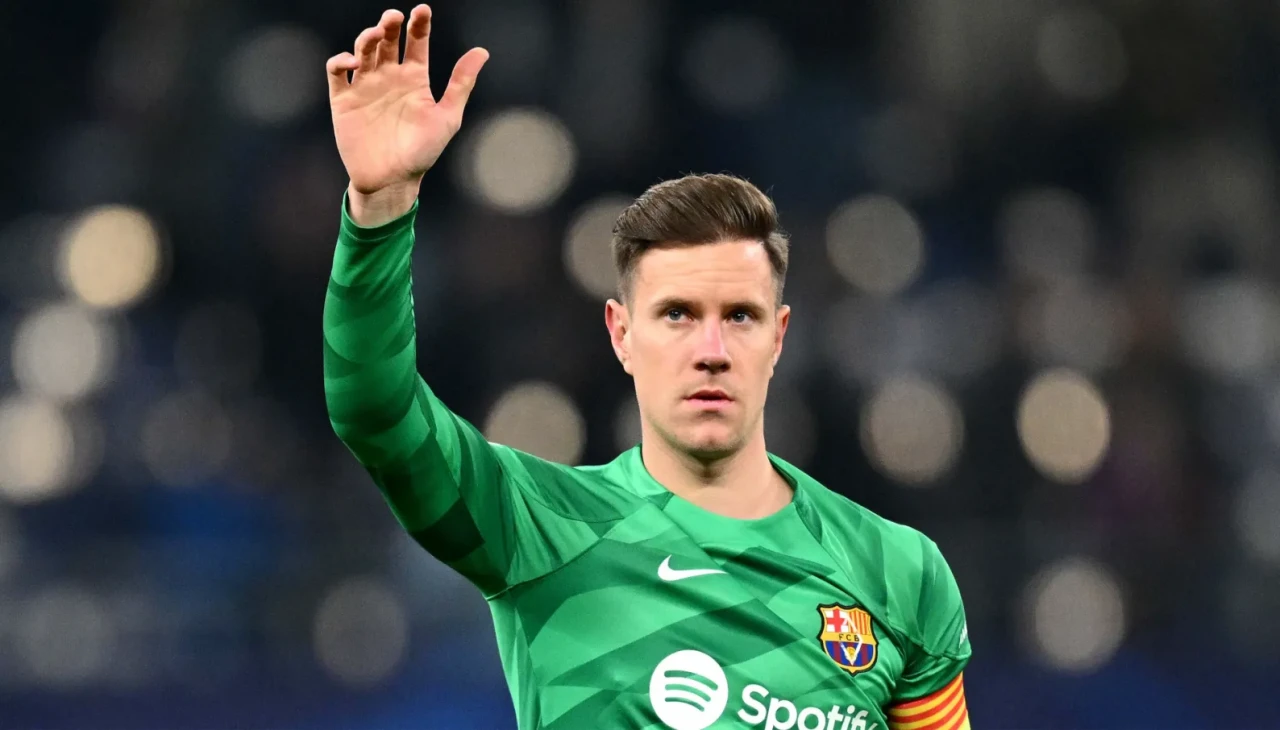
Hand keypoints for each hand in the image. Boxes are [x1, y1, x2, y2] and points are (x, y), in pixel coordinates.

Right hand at [327, 5, 487, 221]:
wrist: (392, 180)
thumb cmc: (422, 152)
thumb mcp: (447, 117)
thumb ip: (461, 83)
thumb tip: (482, 51)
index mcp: (415, 79)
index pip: (417, 43)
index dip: (419, 25)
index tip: (422, 11)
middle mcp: (390, 78)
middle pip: (387, 41)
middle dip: (389, 25)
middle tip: (394, 18)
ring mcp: (366, 87)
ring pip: (363, 50)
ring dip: (367, 38)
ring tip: (375, 35)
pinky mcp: (343, 100)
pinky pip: (337, 72)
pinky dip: (340, 61)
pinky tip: (353, 62)